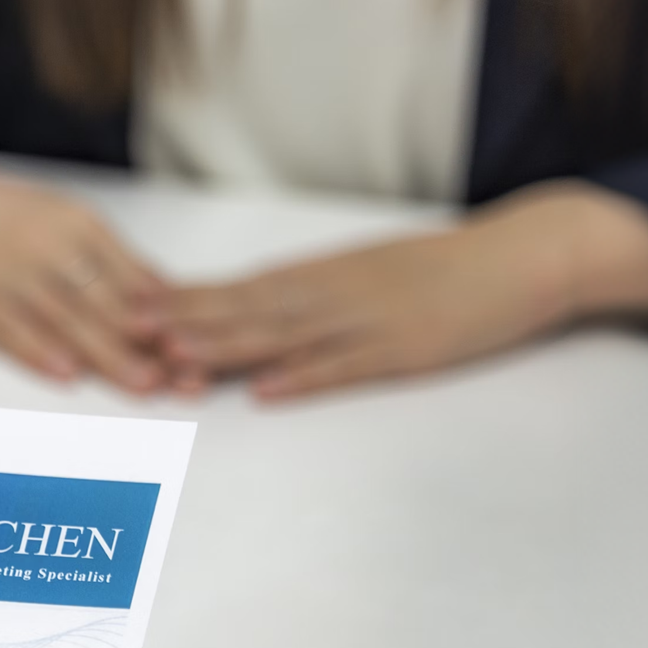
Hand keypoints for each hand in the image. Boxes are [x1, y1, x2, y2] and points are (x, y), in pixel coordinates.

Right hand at [0, 102, 171, 391]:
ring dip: (109, 355)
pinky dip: (40, 352)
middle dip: (152, 344)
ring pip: (67, 321)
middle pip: (109, 302)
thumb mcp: (58, 220)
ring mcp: (7, 274)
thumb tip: (166, 299)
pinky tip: (67, 375)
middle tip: (188, 377)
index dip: (173, 317)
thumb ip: (108, 260)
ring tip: (144, 386)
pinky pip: (11, 330)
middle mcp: (47, 246)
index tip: (205, 347)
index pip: (136, 277)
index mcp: (77, 224)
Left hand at [154, 179, 647, 399]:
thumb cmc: (448, 272)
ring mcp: (369, 321)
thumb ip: (320, 295)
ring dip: (228, 348)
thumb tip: (265, 317)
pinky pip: (347, 367)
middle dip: (183, 324)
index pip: (239, 289)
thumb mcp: (375, 274)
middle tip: (124, 333)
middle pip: (247, 310)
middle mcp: (335, 293)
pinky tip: (268, 391)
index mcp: (324, 275)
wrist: (523, 256)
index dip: (181, 301)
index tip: (126, 308)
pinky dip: (305, 378)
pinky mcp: (406, 350)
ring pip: (285, 335)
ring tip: (176, 358)